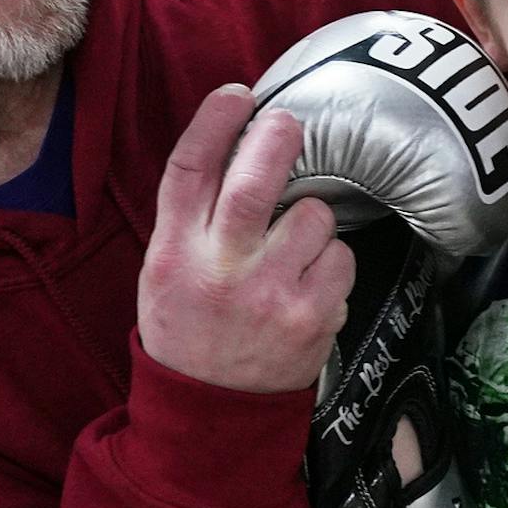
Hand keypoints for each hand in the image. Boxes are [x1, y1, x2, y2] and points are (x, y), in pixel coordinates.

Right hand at [138, 84, 354, 392]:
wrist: (210, 413)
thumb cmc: (190, 326)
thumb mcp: (165, 269)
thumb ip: (193, 215)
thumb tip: (237, 142)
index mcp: (173, 253)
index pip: (189, 170)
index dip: (215, 122)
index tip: (238, 94)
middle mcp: (219, 270)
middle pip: (256, 181)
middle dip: (278, 137)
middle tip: (287, 125)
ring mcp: (269, 295)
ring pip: (314, 216)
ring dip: (312, 218)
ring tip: (293, 246)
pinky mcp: (312, 318)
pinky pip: (342, 258)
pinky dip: (333, 260)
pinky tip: (310, 283)